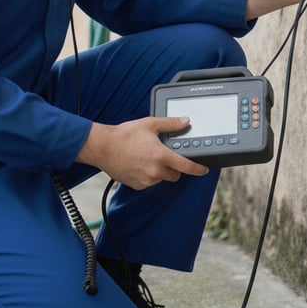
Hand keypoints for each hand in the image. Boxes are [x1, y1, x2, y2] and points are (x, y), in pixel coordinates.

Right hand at [75, 116, 208, 189]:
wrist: (102, 147)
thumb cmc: (123, 136)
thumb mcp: (150, 124)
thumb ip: (170, 124)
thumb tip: (185, 121)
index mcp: (162, 156)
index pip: (187, 167)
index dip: (198, 169)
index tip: (204, 169)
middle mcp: (156, 171)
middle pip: (176, 175)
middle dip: (175, 167)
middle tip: (166, 156)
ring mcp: (146, 180)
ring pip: (162, 179)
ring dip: (160, 171)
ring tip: (148, 157)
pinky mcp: (137, 185)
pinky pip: (149, 182)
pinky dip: (148, 176)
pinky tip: (139, 164)